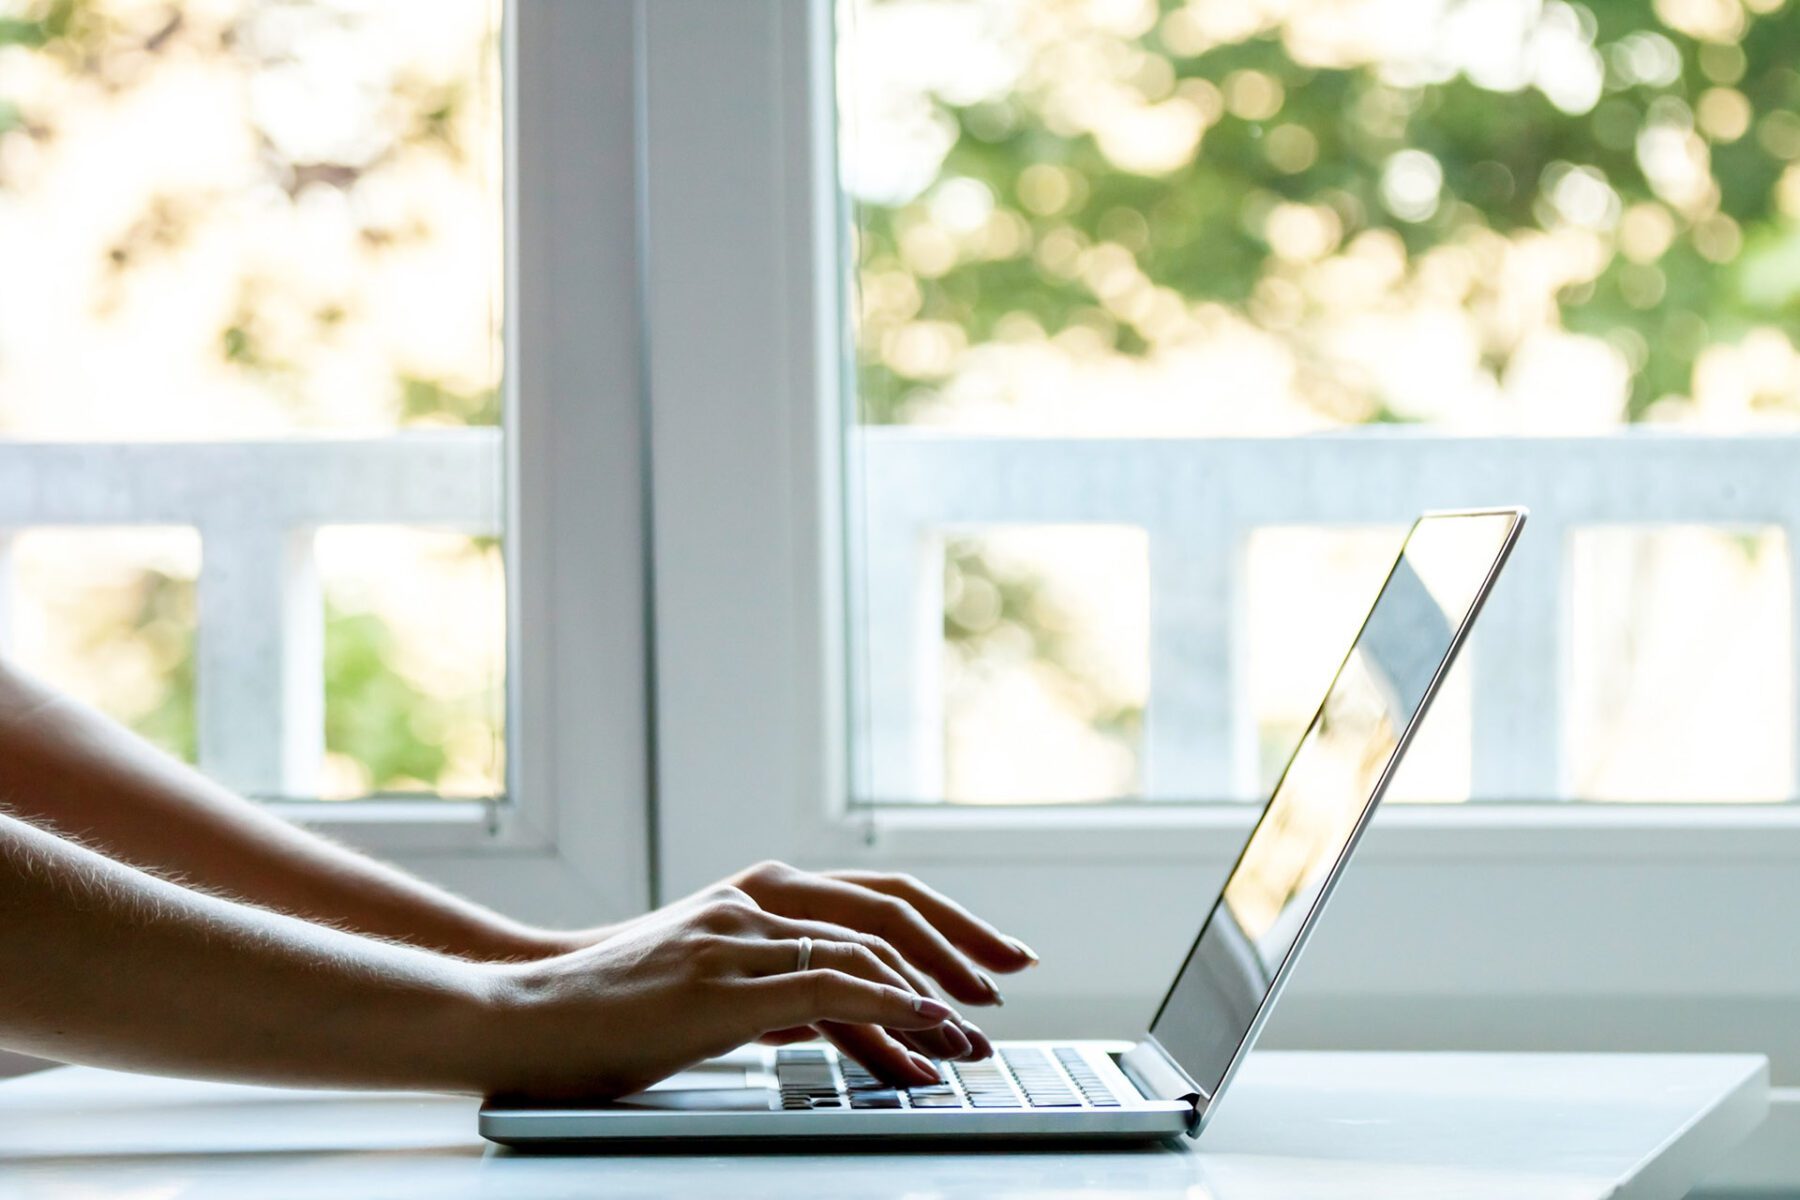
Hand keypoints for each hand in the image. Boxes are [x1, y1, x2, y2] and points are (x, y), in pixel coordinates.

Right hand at [468, 887, 960, 1100]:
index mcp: (755, 894)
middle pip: (883, 908)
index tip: (991, 958)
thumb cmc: (615, 1008)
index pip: (873, 895)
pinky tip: (918, 1024)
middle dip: (956, 947)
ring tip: (970, 1033)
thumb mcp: (709, 985)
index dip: (943, 923)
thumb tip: (849, 1022)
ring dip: (928, 992)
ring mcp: (736, 938)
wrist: (526, 1012)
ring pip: (860, 951)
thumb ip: (777, 990)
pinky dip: (883, 1003)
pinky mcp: (718, 985)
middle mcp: (753, 901)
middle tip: (1006, 982)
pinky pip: (823, 986)